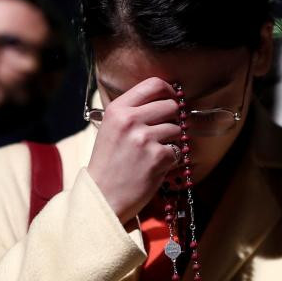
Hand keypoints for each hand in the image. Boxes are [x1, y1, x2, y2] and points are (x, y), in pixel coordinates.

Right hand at [86, 77, 180, 223]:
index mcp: (117, 109)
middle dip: (173, 118)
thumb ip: (134, 111)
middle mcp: (130, 120)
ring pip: (177, 128)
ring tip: (153, 153)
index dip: (169, 90)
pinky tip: (154, 166)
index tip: (171, 99)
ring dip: (171, 141)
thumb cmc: (109, 163)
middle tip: (163, 132)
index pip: (153, 84)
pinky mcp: (157, 157)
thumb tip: (166, 97)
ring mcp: (144, 138)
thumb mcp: (112, 128)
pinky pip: (178, 150)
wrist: (102, 196)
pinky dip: (171, 159)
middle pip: (172, 105)